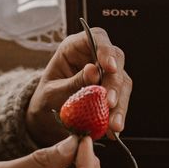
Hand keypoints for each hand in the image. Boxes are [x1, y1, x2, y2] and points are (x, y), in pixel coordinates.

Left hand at [26, 27, 131, 145]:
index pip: (96, 38)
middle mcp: (93, 58)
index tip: (110, 68)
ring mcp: (105, 75)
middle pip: (116, 61)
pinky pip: (121, 101)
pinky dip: (118, 116)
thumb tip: (94, 71)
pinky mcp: (111, 92)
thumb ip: (72, 83)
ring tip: (113, 124)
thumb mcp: (52, 92)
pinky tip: (114, 129)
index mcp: (75, 48)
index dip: (106, 50)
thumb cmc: (46, 99)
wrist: (46, 117)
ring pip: (123, 83)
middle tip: (109, 103)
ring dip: (120, 104)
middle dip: (115, 84)